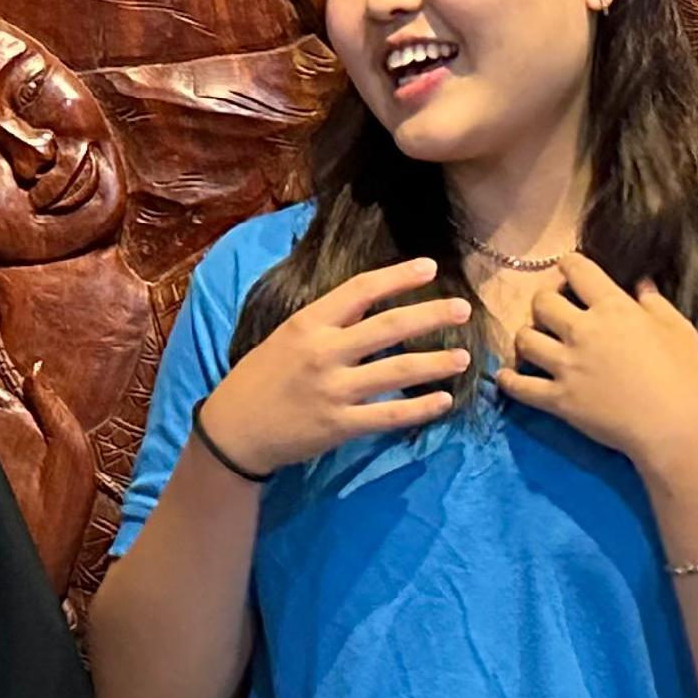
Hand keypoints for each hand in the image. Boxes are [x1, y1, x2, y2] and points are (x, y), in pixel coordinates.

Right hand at [195, 260, 474, 475]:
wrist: (234, 429)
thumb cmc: (261, 377)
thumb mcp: (288, 336)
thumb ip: (329, 319)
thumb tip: (372, 299)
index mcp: (309, 323)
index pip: (360, 290)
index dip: (398, 276)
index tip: (430, 267)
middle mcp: (324, 352)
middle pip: (389, 327)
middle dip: (431, 315)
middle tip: (463, 310)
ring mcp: (333, 390)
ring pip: (396, 371)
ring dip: (435, 363)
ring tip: (463, 358)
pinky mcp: (339, 425)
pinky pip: (389, 416)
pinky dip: (419, 408)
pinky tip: (443, 400)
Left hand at [496, 254, 697, 475]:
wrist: (672, 427)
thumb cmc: (682, 374)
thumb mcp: (678, 328)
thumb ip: (654, 301)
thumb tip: (640, 282)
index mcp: (612, 308)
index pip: (577, 269)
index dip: (569, 265)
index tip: (569, 272)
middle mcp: (582, 331)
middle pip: (542, 302)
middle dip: (545, 301)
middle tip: (553, 310)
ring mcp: (566, 365)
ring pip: (524, 339)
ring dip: (526, 336)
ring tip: (535, 341)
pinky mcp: (558, 399)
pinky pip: (520, 387)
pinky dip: (509, 380)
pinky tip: (507, 375)